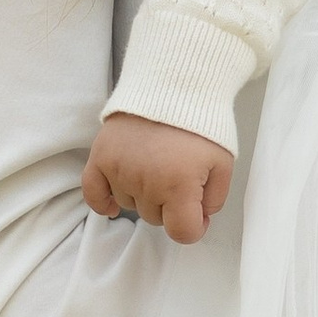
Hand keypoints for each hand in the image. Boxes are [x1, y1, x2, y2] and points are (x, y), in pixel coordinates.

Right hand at [84, 112, 232, 244]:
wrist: (175, 84)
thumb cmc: (203, 123)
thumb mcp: (223, 163)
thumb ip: (215, 199)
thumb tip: (199, 219)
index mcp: (179, 185)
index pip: (182, 232)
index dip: (194, 227)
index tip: (198, 215)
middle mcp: (146, 182)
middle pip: (155, 218)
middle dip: (170, 205)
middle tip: (179, 178)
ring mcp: (120, 169)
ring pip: (130, 205)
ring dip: (143, 196)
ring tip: (155, 168)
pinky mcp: (101, 156)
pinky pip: (93, 193)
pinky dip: (103, 202)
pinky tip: (114, 204)